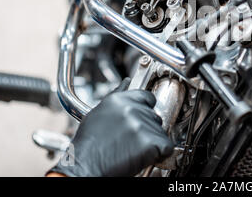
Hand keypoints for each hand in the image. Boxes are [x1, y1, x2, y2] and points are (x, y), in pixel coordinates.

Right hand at [48, 79, 173, 176]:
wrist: (85, 168)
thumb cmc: (89, 146)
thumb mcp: (98, 113)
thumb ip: (117, 95)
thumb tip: (127, 82)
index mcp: (119, 100)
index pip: (148, 97)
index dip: (145, 111)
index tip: (139, 121)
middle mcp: (132, 109)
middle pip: (155, 116)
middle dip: (147, 129)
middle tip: (130, 140)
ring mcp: (142, 125)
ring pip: (160, 131)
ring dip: (151, 141)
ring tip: (131, 148)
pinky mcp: (150, 142)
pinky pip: (166, 146)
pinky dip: (159, 153)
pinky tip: (142, 155)